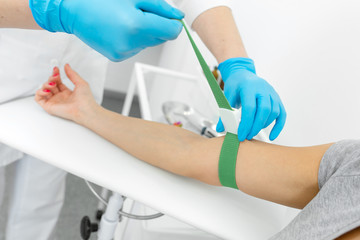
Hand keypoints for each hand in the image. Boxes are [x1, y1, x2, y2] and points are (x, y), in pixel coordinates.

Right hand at [29, 0, 183, 60]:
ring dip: (144, 32)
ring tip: (125, 20)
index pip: (172, 32)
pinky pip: (135, 48)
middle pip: (161, 38)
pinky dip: (133, 39)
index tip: (169, 17)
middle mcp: (131, 43)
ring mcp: (124, 52)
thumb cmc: (100, 1)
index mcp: (137, 25)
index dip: (173, 23)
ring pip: (148, 43)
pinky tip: (119, 29)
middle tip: (139, 13)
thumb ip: (160, 8)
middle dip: (156, 26)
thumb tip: (177, 17)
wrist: (74, 11)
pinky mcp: (117, 57)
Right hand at [35, 64, 97, 123]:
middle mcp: (59, 97)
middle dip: (51, 78)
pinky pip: (38, 98)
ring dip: (46, 84)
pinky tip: (47, 91)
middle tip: (56, 77)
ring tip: (53, 85)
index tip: (56, 69)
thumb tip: (66, 65)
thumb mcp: (80, 83)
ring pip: (43, 89)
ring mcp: (54, 101)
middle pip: (49, 84)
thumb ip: (72, 74)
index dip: (55, 74)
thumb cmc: (86, 99)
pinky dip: (39, 92)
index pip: (57, 81)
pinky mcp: (49, 106)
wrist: (85, 109)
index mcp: (66, 92)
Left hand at [216, 57, 285, 140]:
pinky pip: (282, 114)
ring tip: (253, 131)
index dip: (246, 124)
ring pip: (274, 112)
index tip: (241, 134)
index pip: (250, 108)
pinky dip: (278, 126)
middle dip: (255, 126)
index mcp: (249, 87)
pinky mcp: (277, 99)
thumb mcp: (227, 96)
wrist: (243, 74)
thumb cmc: (236, 85)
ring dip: (264, 125)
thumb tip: (220, 128)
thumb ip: (225, 112)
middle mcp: (263, 89)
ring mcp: (272, 93)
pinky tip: (272, 136)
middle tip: (247, 136)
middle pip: (264, 110)